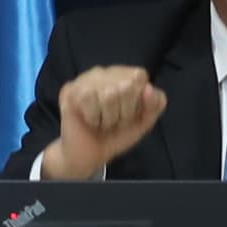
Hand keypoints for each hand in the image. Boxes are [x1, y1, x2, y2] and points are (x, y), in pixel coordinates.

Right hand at [43, 64, 167, 179]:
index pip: (139, 76)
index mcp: (125, 75)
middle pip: (126, 86)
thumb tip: (148, 88)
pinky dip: (93, 117)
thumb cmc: (118, 134)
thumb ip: (155, 104)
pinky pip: (89, 98)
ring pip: (108, 93)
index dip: (138, 101)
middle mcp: (106, 72)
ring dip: (108, 117)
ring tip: (102, 122)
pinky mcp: (70, 90)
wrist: (92, 154)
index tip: (131, 113)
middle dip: (124, 112)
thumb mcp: (144, 121)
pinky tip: (90, 121)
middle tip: (114, 120)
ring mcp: (86, 79)